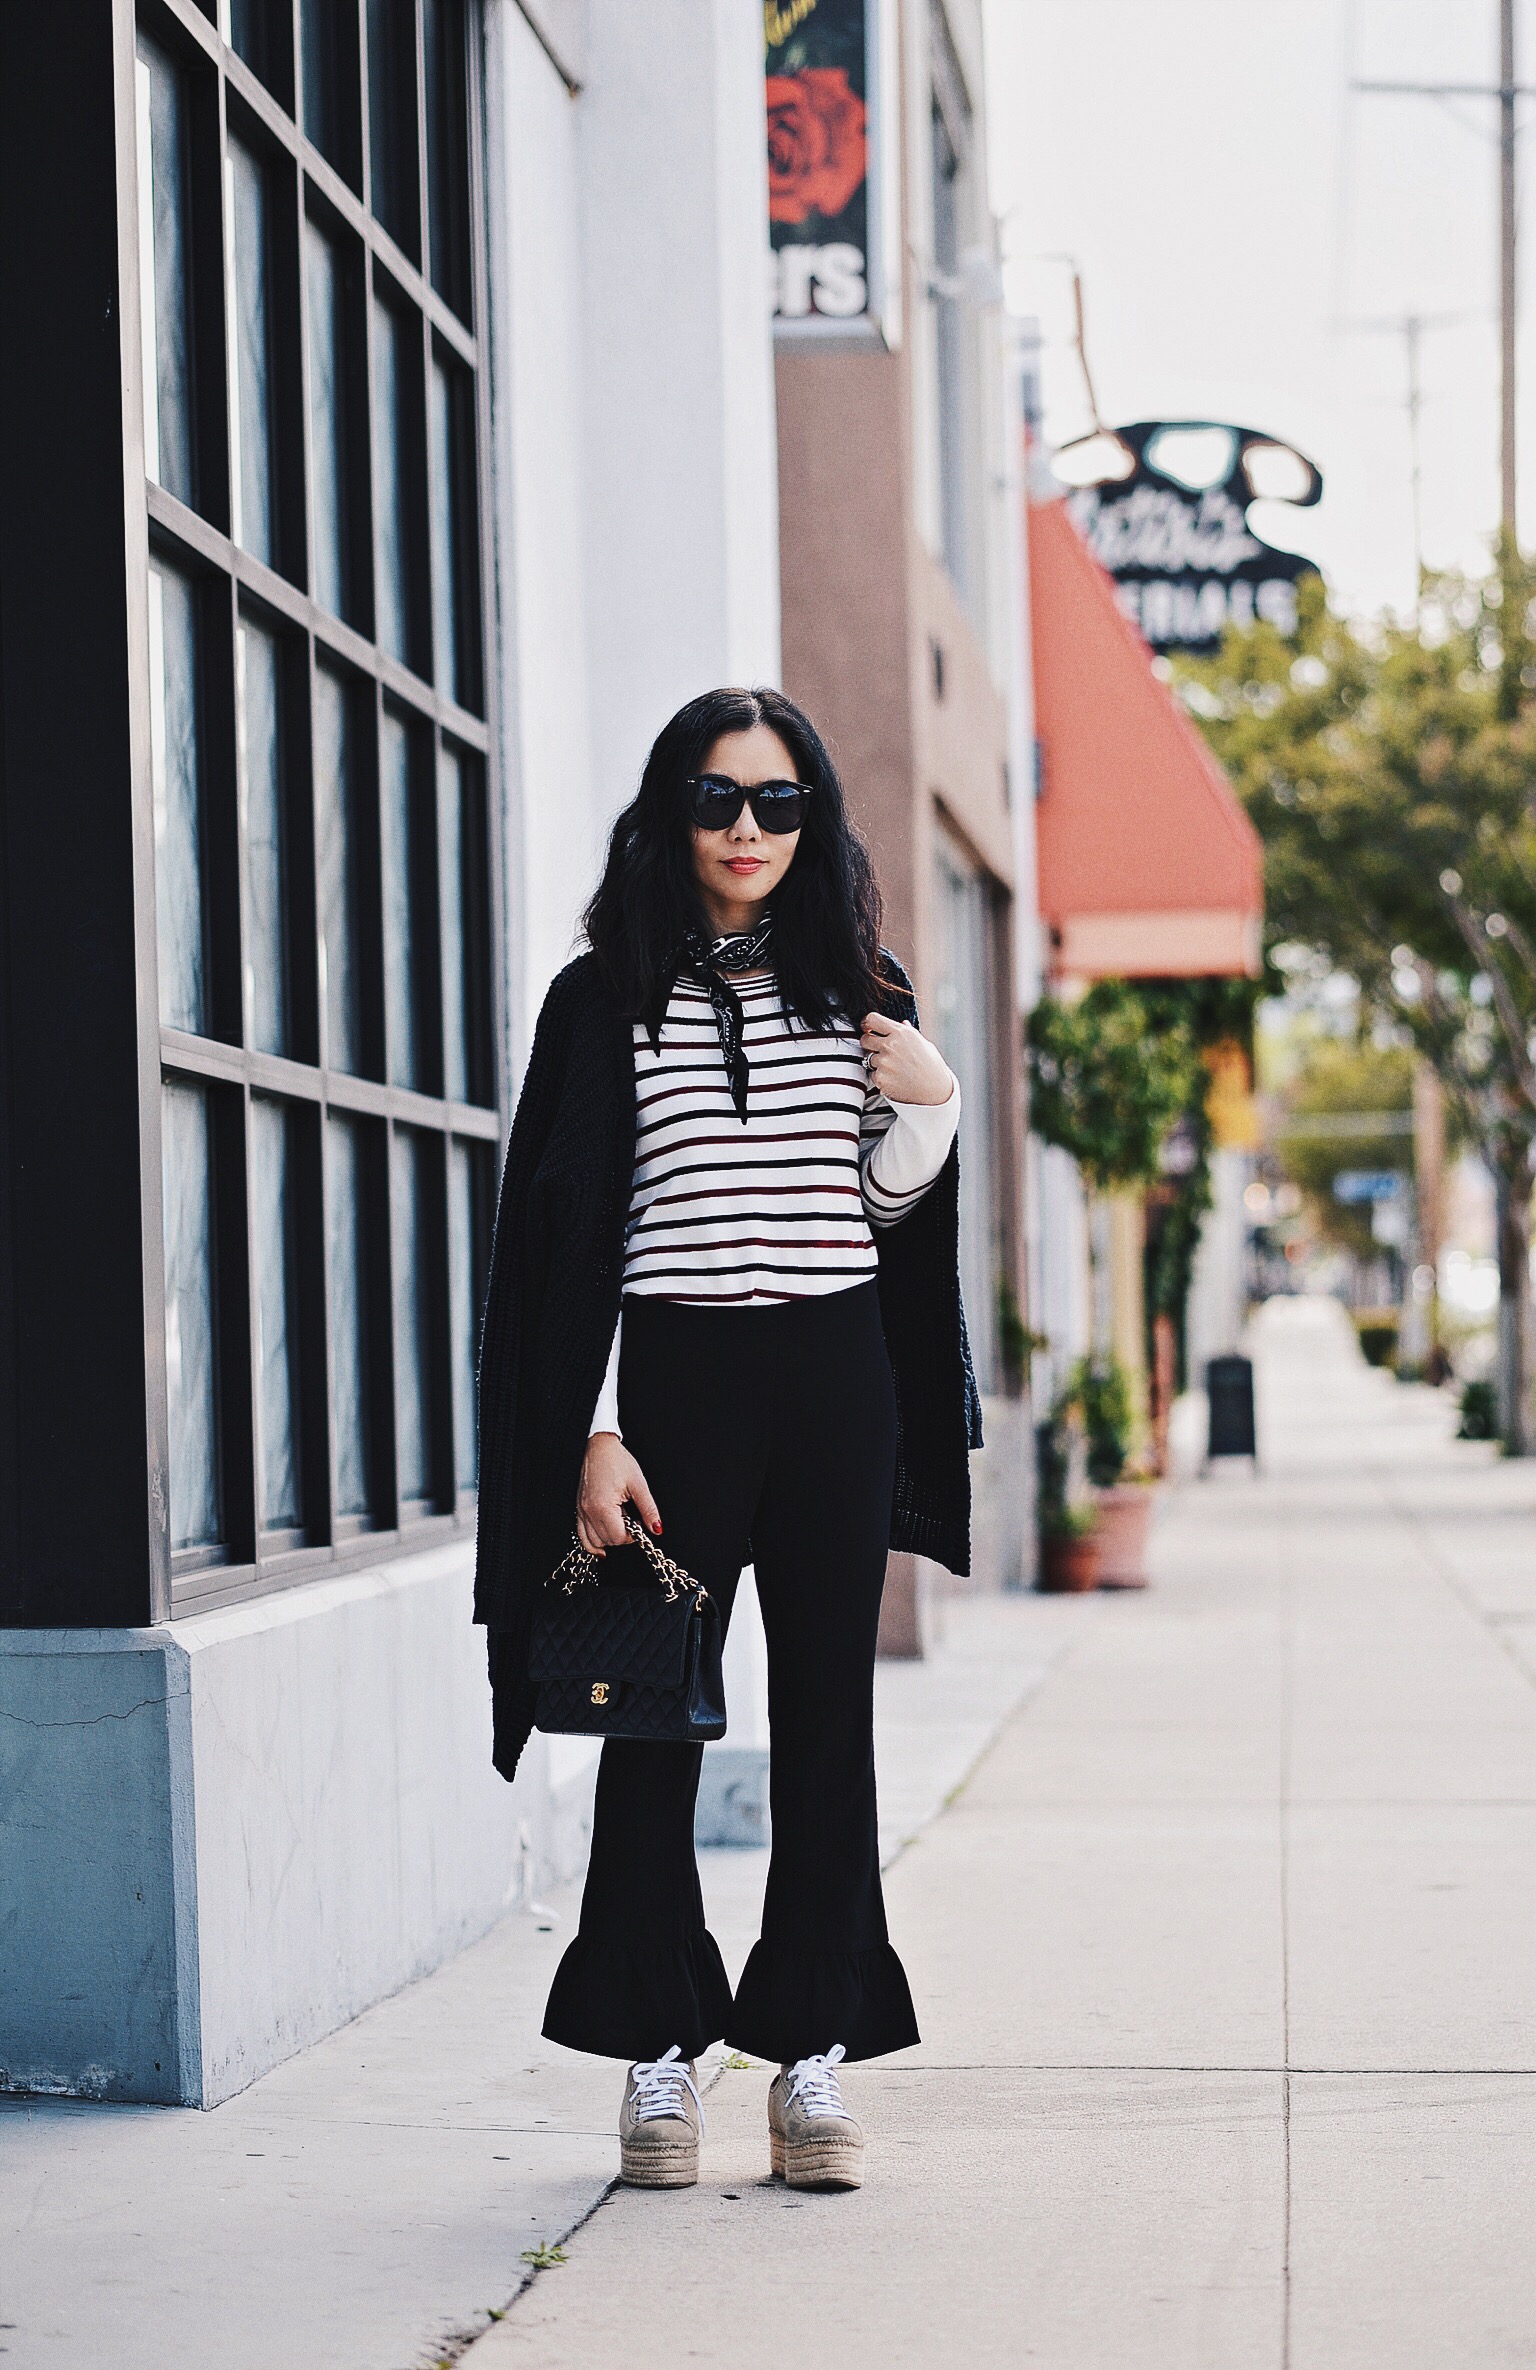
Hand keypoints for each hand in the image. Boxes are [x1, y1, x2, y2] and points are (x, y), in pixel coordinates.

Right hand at [577, 1432, 661, 1554]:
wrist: (599, 1447)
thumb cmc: (617, 1461)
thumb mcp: (638, 1484)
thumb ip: (648, 1509)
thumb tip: (657, 1529)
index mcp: (603, 1506)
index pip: (618, 1537)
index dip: (633, 1535)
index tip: (639, 1523)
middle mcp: (589, 1511)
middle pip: (607, 1541)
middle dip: (623, 1535)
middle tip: (631, 1520)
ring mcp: (582, 1511)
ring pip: (593, 1541)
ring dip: (609, 1537)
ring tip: (619, 1522)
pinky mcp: (579, 1508)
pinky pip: (582, 1535)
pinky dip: (592, 1542)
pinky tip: (603, 1542)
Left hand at [860, 1012, 954, 1105]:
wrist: (935, 1091)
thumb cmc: (932, 1066)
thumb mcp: (924, 1044)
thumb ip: (909, 1033)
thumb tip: (903, 1023)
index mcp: (901, 1033)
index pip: (872, 1019)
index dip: (867, 1023)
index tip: (868, 1028)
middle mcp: (891, 1045)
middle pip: (865, 1039)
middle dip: (870, 1044)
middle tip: (881, 1051)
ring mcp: (884, 1062)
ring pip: (868, 1058)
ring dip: (877, 1063)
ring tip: (895, 1068)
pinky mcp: (880, 1078)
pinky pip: (872, 1074)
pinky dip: (881, 1077)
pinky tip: (895, 1079)